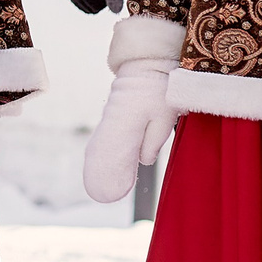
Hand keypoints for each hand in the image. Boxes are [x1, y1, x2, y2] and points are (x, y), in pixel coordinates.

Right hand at [84, 58, 175, 203]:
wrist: (149, 67)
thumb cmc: (160, 91)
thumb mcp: (164, 116)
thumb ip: (154, 139)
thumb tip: (144, 161)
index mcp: (124, 124)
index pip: (109, 152)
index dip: (106, 172)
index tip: (107, 190)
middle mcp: (111, 123)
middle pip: (99, 151)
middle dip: (98, 173)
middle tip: (100, 194)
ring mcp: (109, 120)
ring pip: (99, 146)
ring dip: (97, 164)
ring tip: (97, 184)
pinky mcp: (113, 118)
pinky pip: (103, 140)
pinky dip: (99, 153)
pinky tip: (98, 164)